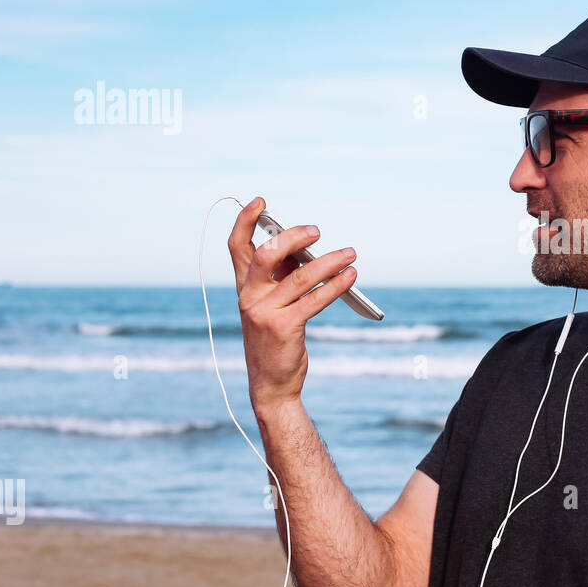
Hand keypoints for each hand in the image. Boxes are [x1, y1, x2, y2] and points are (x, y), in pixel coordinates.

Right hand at [227, 196, 359, 412]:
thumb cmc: (276, 340)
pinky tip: (350, 276)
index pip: (236, 247)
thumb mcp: (271, 306)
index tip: (260, 202)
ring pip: (299, 276)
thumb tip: (307, 249)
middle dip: (292, 237)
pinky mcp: (284, 327)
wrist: (271, 385)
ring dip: (329, 261)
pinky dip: (336, 285)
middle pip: (266, 254)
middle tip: (316, 231)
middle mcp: (249, 297)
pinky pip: (315, 299)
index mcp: (243, 288)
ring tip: (350, 253)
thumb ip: (281, 278)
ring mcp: (264, 312)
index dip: (245, 221)